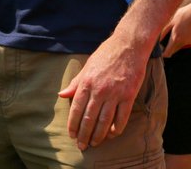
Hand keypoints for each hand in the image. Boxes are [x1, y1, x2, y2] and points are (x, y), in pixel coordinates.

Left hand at [58, 36, 147, 150]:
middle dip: (84, 134)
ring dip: (99, 135)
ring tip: (95, 143)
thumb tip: (61, 95)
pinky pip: (122, 117)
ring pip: (105, 121)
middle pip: (89, 118)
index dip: (73, 124)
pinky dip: (116, 128)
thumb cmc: (106, 54)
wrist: (128, 45)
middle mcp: (99, 90)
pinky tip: (112, 134)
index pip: (76, 108)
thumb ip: (75, 83)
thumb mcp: (87, 66)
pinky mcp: (129, 95)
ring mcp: (115, 93)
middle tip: (82, 146)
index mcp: (87, 82)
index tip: (72, 134)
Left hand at [159, 3, 190, 57]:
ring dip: (175, 43)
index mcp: (176, 38)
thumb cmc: (183, 14)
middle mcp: (183, 42)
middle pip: (173, 50)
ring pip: (179, 46)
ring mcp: (189, 41)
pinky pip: (185, 42)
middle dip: (168, 48)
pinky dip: (182, 39)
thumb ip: (163, 32)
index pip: (168, 53)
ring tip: (175, 31)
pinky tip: (182, 29)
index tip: (159, 52)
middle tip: (163, 42)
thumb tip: (156, 39)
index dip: (163, 54)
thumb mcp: (170, 21)